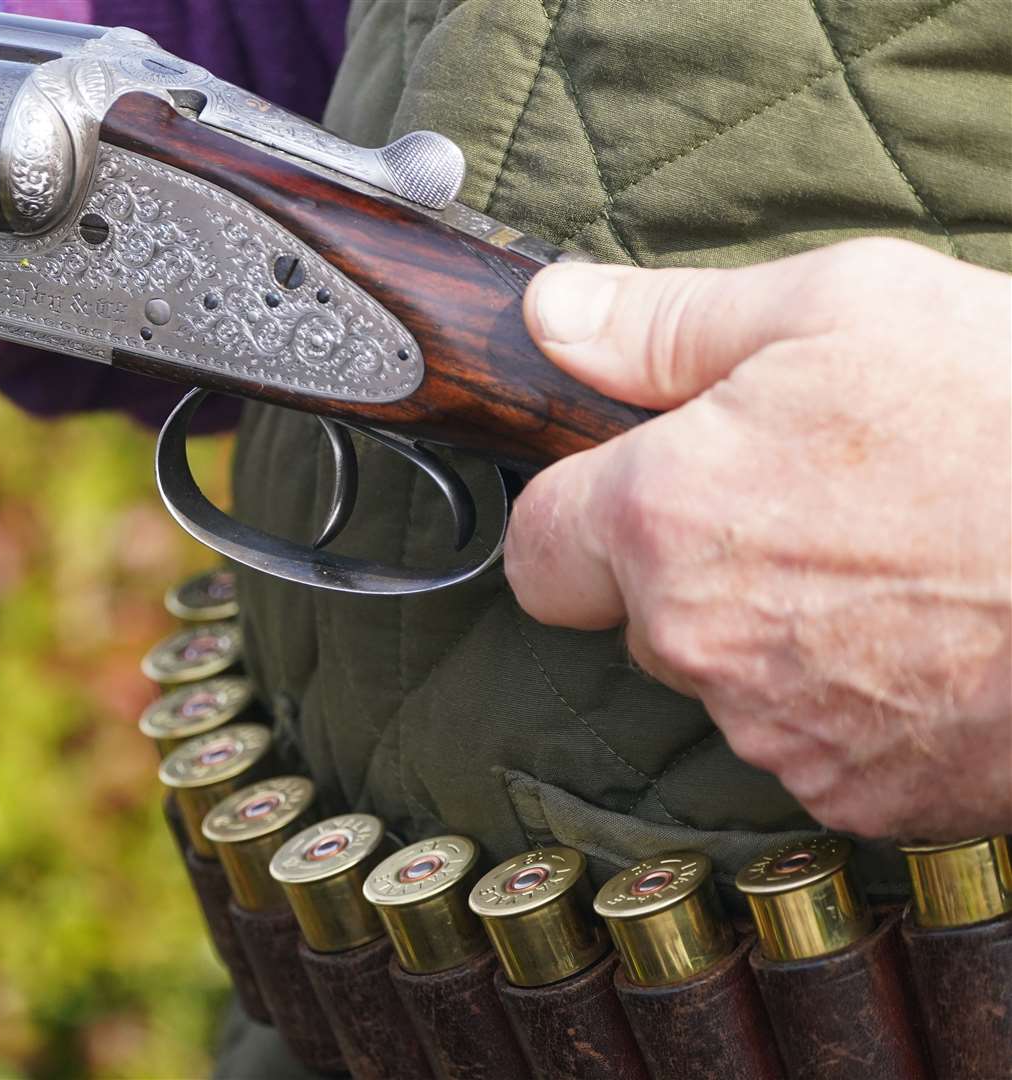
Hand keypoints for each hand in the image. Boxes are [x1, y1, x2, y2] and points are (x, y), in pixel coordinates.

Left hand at [507, 238, 1010, 839]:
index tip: (639, 487)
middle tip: (815, 504)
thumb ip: (664, 325)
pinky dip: (850, 700)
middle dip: (692, 565)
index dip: (579, 512)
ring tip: (896, 563)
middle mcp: (698, 642)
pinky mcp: (857, 795)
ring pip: (726, 678)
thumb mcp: (841, 305)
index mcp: (666, 517)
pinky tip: (932, 638)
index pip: (538, 547)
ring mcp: (778, 731)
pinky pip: (809, 742)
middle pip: (638, 614)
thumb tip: (548, 315)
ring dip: (776, 632)